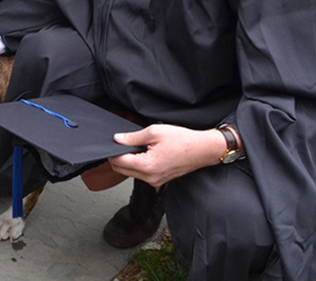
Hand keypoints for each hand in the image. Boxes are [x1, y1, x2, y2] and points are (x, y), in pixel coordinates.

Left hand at [108, 124, 226, 188]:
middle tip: (123, 143)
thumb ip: (133, 137)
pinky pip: (141, 175)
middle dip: (118, 157)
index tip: (113, 143)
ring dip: (128, 161)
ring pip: (130, 173)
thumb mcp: (155, 132)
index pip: (119, 162)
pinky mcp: (159, 181)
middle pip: (121, 170)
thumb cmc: (183, 141)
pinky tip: (146, 154)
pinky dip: (138, 165)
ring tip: (139, 147)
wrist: (202, 150)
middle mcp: (150, 178)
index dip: (113, 151)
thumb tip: (118, 139)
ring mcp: (155, 182)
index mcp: (147, 166)